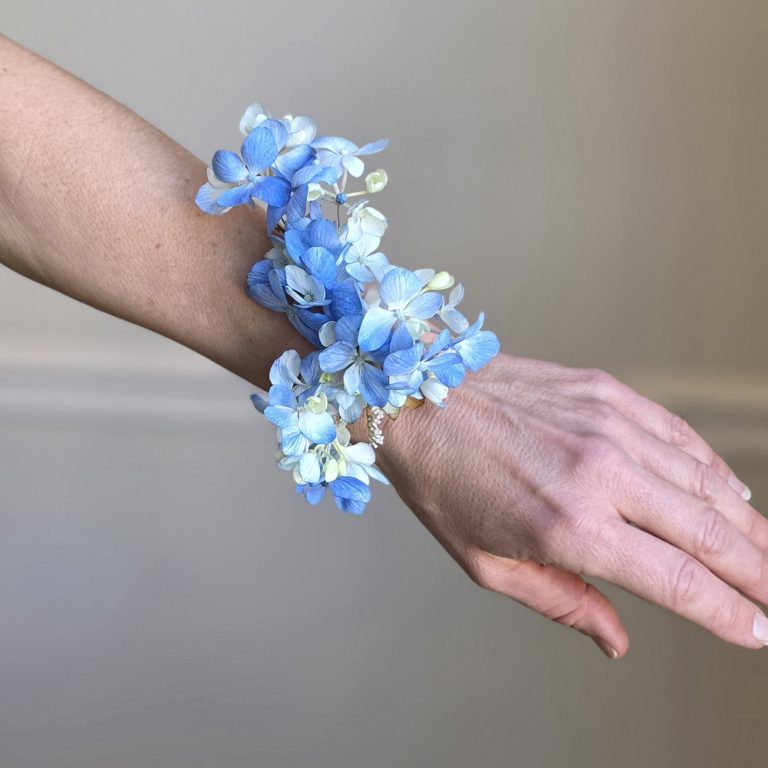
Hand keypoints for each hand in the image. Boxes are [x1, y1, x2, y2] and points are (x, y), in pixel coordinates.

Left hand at [374, 353, 766, 657]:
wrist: (416, 395)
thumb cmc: (442, 483)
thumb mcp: (487, 564)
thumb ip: (562, 602)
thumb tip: (618, 640)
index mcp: (571, 528)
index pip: (679, 582)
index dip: (728, 613)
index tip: (757, 630)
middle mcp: (602, 475)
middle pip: (709, 533)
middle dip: (757, 571)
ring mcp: (609, 426)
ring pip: (704, 483)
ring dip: (745, 523)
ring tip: (766, 550)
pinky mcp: (606, 392)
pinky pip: (678, 435)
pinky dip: (711, 468)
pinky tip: (729, 490)